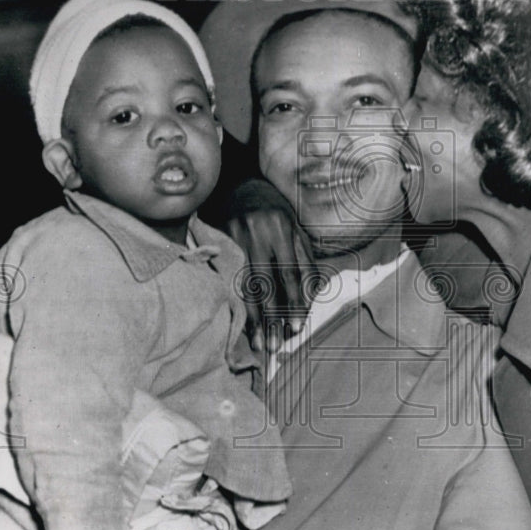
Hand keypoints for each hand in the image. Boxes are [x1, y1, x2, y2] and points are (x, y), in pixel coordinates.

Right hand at [227, 195, 315, 353]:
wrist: (241, 186)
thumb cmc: (275, 214)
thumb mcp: (296, 231)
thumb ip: (305, 262)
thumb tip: (310, 300)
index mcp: (284, 228)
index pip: (293, 273)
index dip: (296, 302)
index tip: (296, 328)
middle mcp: (261, 231)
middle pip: (269, 282)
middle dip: (274, 315)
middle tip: (275, 343)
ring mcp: (237, 235)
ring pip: (247, 283)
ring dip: (253, 315)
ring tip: (257, 340)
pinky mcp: (220, 239)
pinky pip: (230, 277)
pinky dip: (236, 300)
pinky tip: (238, 319)